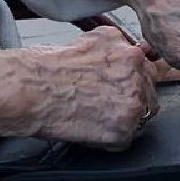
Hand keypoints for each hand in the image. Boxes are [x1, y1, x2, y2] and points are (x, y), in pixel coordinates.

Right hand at [20, 25, 161, 149]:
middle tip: (102, 104)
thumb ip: (117, 48)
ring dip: (121, 119)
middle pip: (149, 93)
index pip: (148, 69)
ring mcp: (133, 102)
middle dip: (130, 100)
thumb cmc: (48, 66)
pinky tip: (88, 129)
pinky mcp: (123, 128)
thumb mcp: (91, 40)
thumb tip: (130, 54)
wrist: (30, 89)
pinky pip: (123, 140)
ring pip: (140, 116)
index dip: (131, 81)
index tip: (118, 88)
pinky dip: (108, 140)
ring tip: (92, 116)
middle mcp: (137, 74)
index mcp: (129, 51)